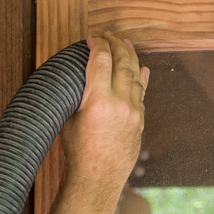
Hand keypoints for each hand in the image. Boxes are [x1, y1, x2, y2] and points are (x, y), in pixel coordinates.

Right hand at [61, 32, 149, 189]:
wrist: (99, 178)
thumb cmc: (79, 152)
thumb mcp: (70, 119)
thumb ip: (80, 96)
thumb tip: (81, 79)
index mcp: (97, 100)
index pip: (100, 60)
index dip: (97, 44)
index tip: (92, 38)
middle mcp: (119, 103)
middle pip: (122, 63)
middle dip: (117, 45)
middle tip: (110, 35)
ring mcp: (133, 112)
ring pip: (135, 76)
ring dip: (131, 58)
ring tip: (126, 45)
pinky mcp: (140, 121)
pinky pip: (142, 94)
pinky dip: (141, 79)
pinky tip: (143, 70)